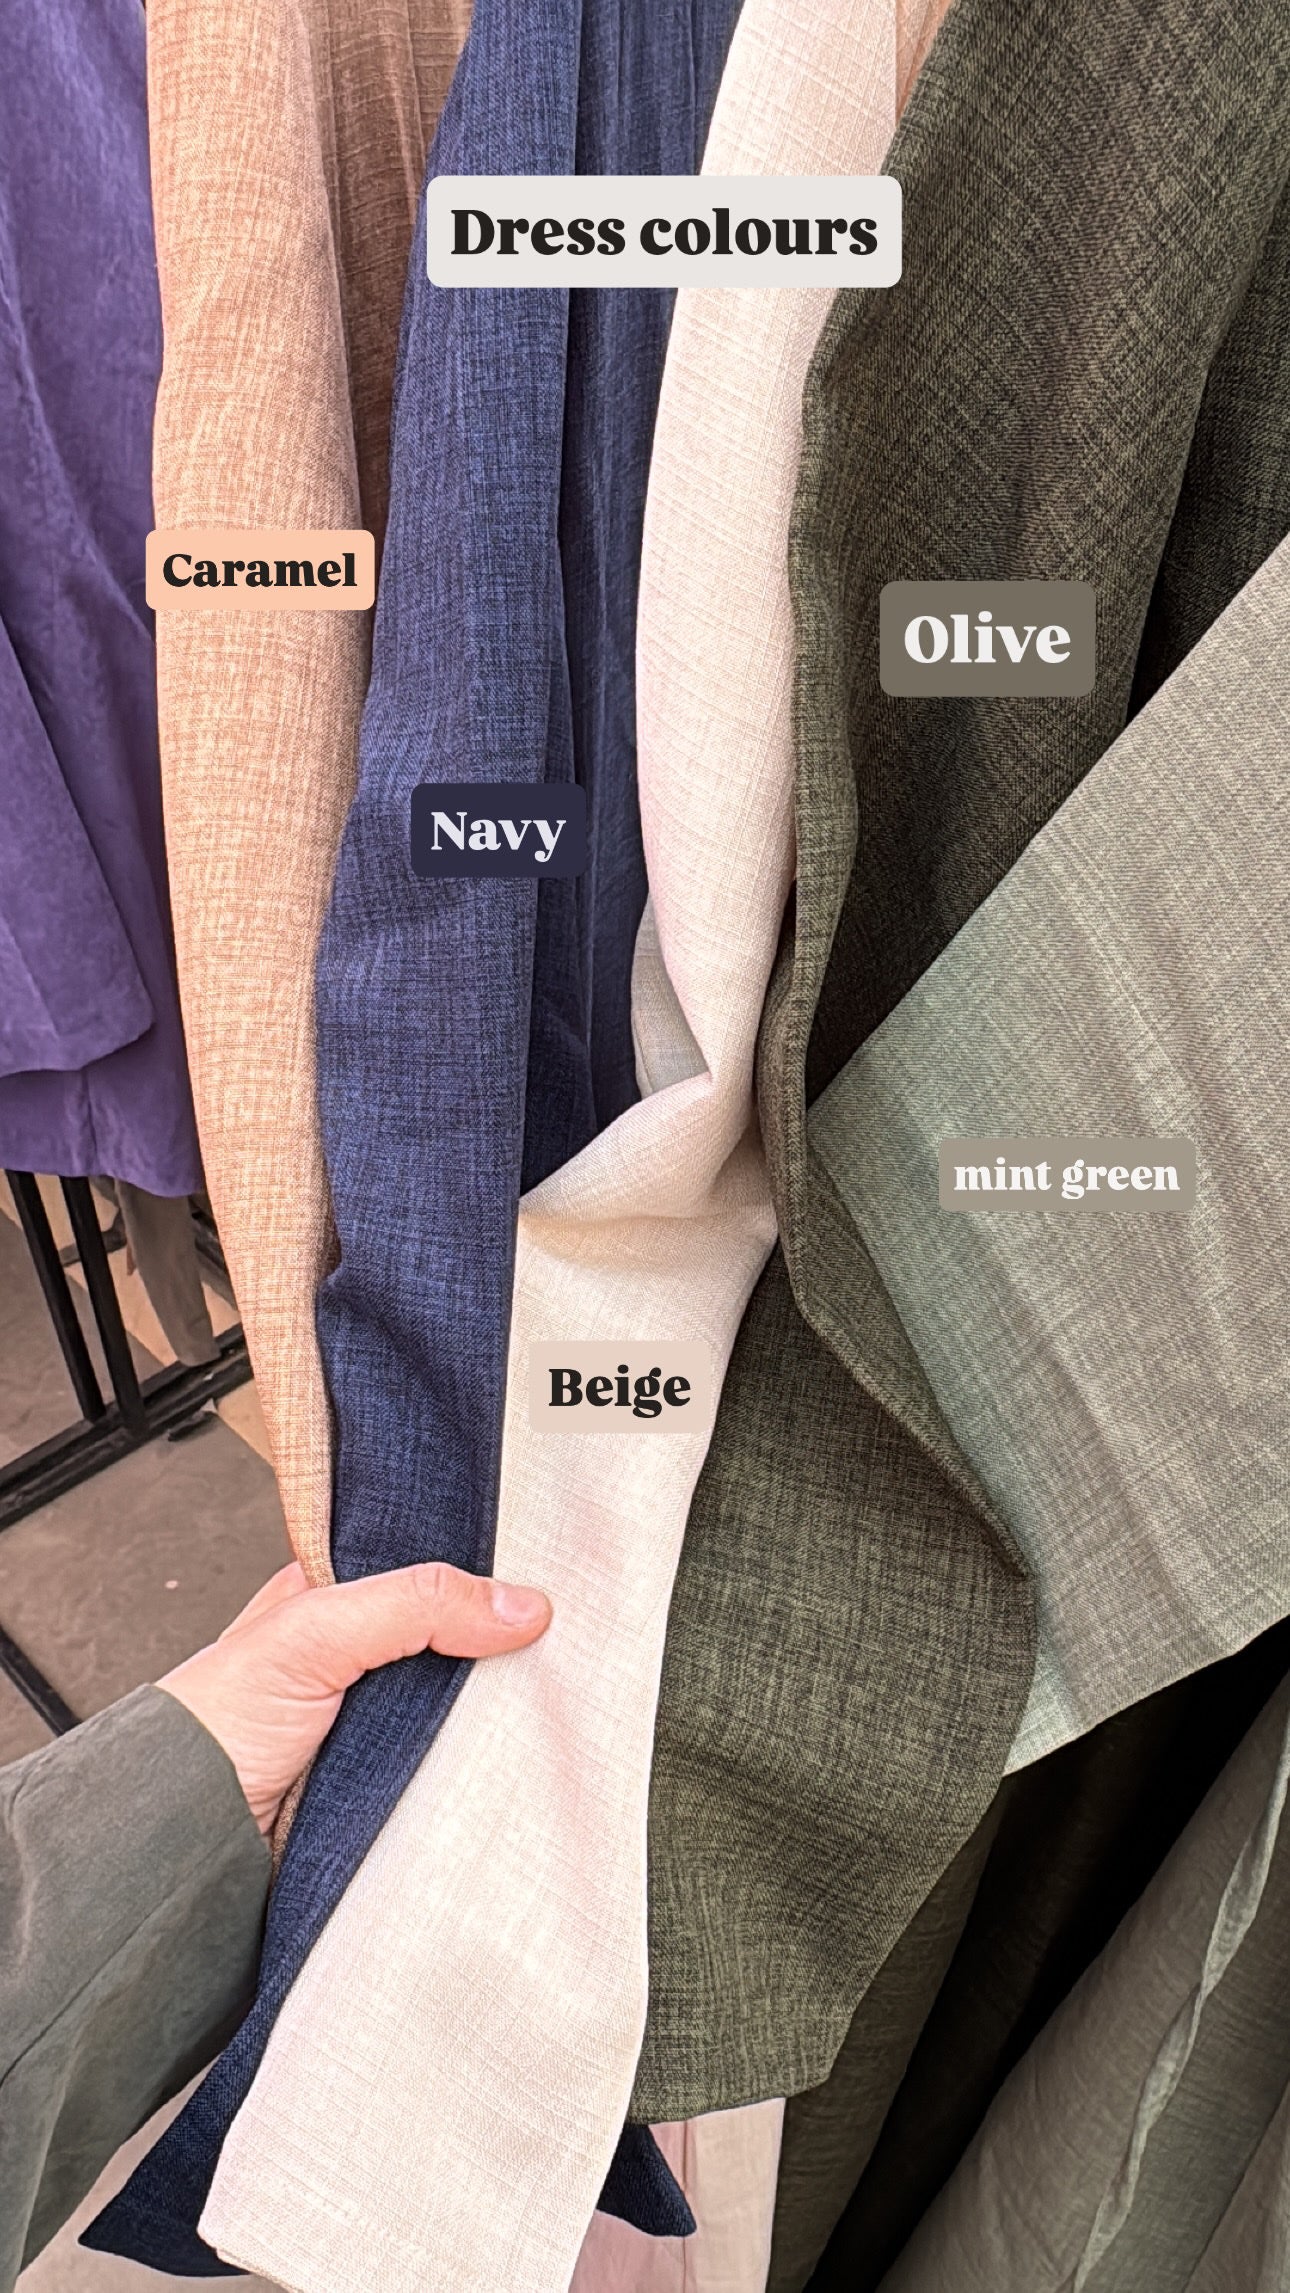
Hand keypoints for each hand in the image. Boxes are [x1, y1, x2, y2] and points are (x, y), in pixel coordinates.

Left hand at [158, 1561, 551, 1832]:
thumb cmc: (216, 1722)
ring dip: (496, 1717)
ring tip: (557, 1706)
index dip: (481, 1574)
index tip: (545, 1578)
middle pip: (455, 1643)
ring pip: (460, 1711)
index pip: (427, 1571)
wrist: (183, 1838)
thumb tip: (521, 1606)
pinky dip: (479, 1774)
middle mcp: (359, 1661)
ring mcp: (376, 1727)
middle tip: (563, 1647)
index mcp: (336, 1601)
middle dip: (502, 1649)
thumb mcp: (316, 1631)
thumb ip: (413, 1604)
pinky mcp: (386, 1789)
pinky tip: (515, 1763)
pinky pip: (450, 1774)